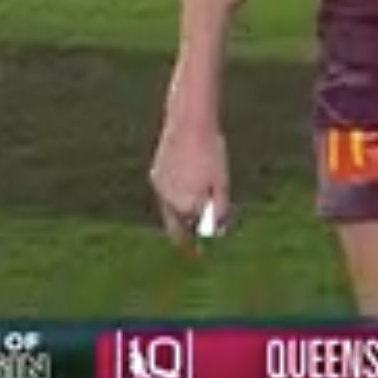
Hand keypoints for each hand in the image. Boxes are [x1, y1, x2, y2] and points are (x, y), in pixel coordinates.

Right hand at [150, 108, 229, 252]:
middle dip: (184, 235)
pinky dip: (174, 199)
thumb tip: (218, 230)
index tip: (200, 253)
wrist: (189, 124)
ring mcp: (160, 187)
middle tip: (191, 246)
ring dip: (179, 216)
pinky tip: (183, 196)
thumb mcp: (221, 181)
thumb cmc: (211, 152)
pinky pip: (165, 195)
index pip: (192, 231)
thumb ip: (219, 207)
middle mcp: (169, 200)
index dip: (198, 240)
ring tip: (187, 222)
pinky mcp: (156, 175)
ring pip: (168, 210)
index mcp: (186, 204)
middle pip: (177, 225)